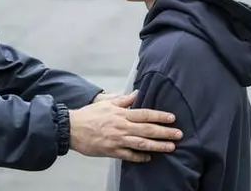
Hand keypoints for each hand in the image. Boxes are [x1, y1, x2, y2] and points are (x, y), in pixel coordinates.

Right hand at [68, 91, 182, 161]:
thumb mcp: (106, 103)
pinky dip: (140, 157)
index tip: (172, 118)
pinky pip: (130, 155)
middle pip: (147, 129)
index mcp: (121, 114)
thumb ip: (123, 99)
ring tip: (170, 147)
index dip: (159, 116)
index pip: (145, 114)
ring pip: (142, 143)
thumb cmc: (89, 115)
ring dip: (158, 145)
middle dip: (165, 132)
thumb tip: (136, 93)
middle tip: (178, 134)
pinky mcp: (112, 151)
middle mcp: (122, 127)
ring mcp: (118, 140)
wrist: (72, 128)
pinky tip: (149, 157)